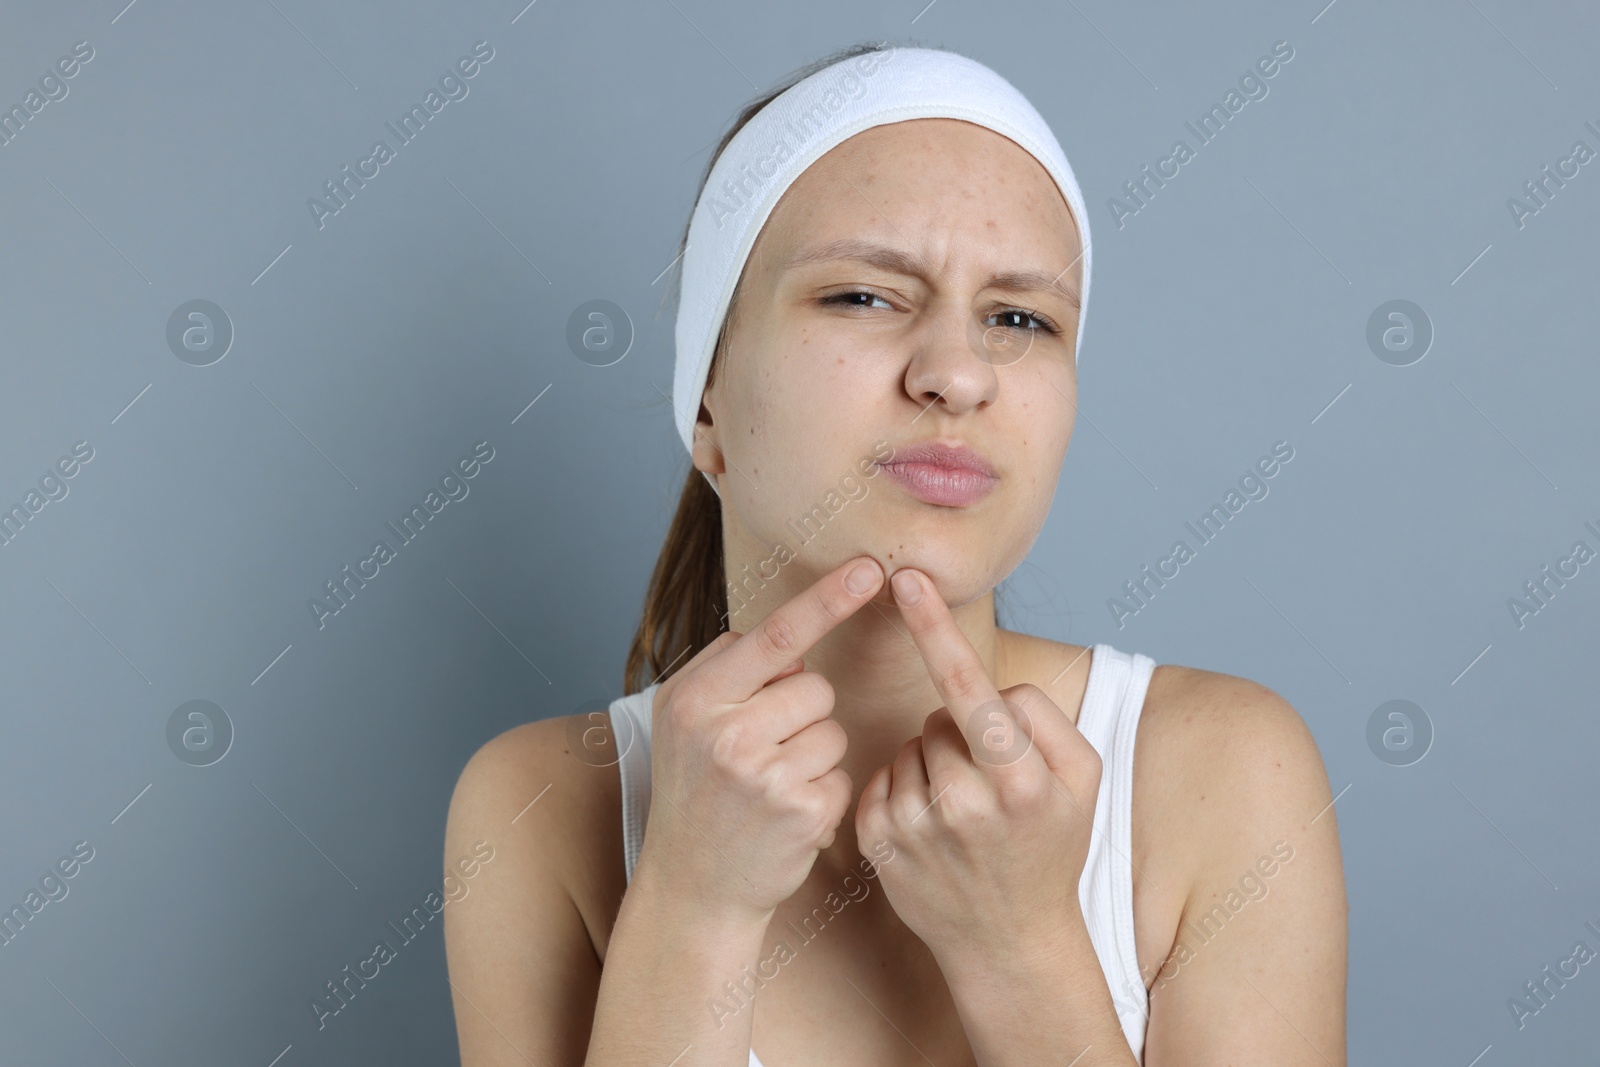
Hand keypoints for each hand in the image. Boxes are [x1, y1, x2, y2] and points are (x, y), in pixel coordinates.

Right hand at [635, 555, 885, 925]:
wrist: (691, 887)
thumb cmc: (696, 792)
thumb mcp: (685, 721)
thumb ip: (729, 672)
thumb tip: (793, 645)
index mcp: (693, 699)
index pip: (773, 636)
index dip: (826, 600)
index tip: (869, 569)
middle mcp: (724, 733)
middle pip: (814, 686)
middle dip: (802, 712)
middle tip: (761, 753)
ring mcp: (763, 776)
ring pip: (833, 729)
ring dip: (814, 754)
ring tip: (771, 787)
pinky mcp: (799, 813)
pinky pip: (841, 774)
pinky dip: (823, 793)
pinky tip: (787, 817)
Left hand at [854, 567, 1102, 978]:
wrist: (1011, 943)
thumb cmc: (1051, 846)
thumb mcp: (1084, 782)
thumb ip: (1045, 719)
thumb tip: (989, 690)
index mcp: (1023, 782)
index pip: (971, 686)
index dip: (938, 629)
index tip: (907, 578)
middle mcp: (966, 805)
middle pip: (943, 713)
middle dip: (963, 731)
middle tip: (992, 784)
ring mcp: (917, 827)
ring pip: (911, 743)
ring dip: (934, 760)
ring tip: (963, 810)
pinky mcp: (879, 843)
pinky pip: (883, 775)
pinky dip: (906, 786)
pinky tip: (932, 824)